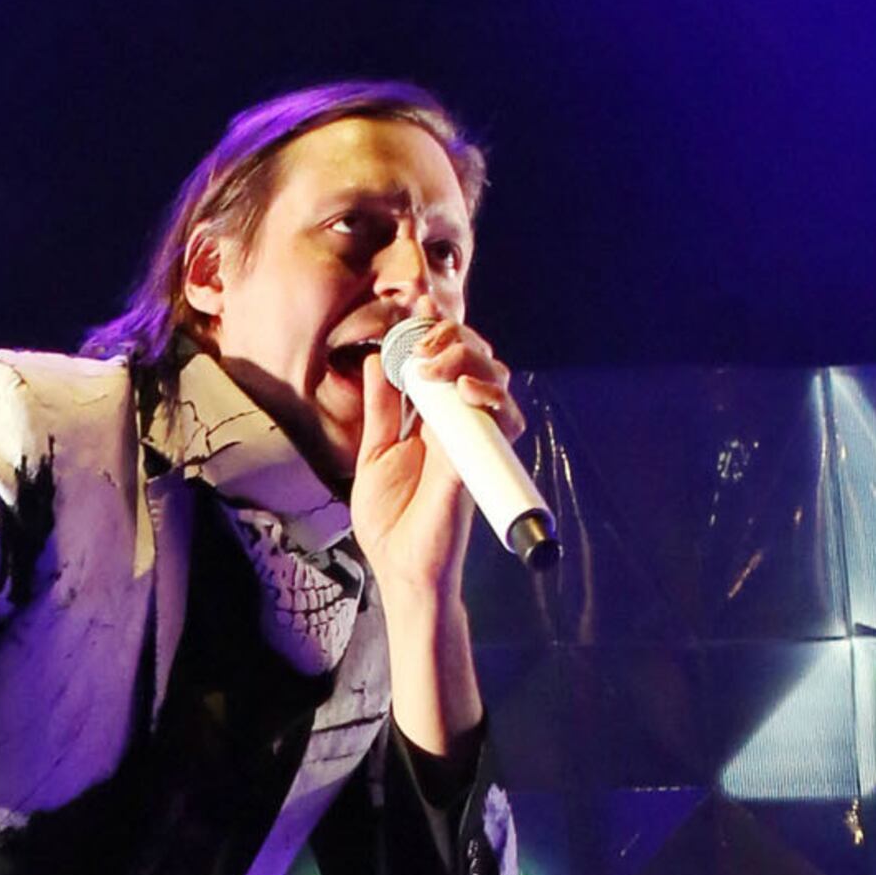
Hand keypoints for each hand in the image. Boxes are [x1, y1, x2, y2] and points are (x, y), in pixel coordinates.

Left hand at [349, 314, 522, 608]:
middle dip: (451, 336)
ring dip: (468, 357)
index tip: (417, 306)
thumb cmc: (391, 521)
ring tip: (435, 363)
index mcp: (433, 419)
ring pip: (494, 379)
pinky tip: (465, 391)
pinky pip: (500, 420)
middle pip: (475, 359)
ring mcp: (473, 440)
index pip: (445, 361)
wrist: (401, 569)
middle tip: (422, 342)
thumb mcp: (374, 453)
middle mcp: (459, 424)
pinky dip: (488, 397)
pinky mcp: (479, 460)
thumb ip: (382, 408)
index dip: (435, 330)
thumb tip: (379, 359)